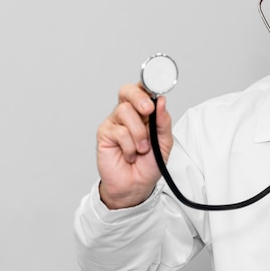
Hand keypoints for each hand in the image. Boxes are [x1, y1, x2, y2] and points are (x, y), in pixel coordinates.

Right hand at [96, 83, 173, 208]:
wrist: (137, 186)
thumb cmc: (149, 163)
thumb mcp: (165, 142)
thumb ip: (163, 121)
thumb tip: (162, 101)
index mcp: (143, 111)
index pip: (143, 90)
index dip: (148, 85)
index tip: (156, 89)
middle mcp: (128, 113)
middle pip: (127, 91)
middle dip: (139, 98)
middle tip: (148, 110)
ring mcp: (114, 122)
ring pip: (125, 111)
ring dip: (139, 133)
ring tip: (142, 149)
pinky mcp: (104, 134)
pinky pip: (119, 131)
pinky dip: (129, 145)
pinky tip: (130, 155)